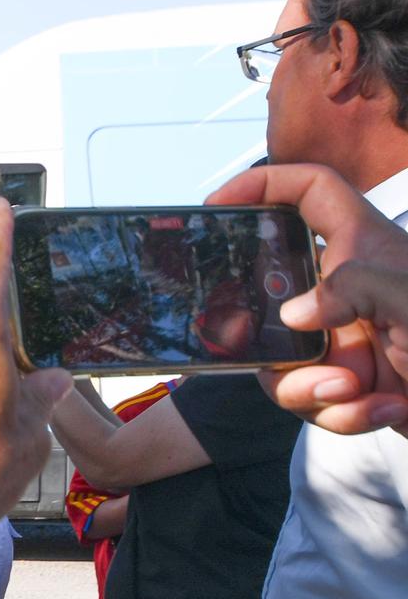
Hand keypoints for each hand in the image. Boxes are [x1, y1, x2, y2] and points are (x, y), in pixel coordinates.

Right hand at [207, 163, 407, 434]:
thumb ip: (354, 290)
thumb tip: (293, 316)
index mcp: (366, 249)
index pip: (308, 192)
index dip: (261, 183)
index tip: (214, 206)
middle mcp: (349, 292)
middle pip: (267, 294)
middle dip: (261, 332)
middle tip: (266, 346)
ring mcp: (347, 341)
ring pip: (280, 360)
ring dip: (307, 387)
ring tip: (353, 392)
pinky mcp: (351, 388)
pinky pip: (310, 401)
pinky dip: (342, 415)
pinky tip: (384, 411)